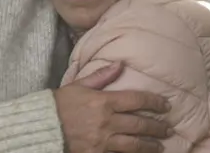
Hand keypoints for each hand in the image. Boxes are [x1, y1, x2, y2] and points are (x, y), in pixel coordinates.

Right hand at [53, 62, 171, 152]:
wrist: (41, 128)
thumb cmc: (59, 104)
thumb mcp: (78, 85)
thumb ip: (101, 76)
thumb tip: (120, 64)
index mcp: (103, 102)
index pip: (137, 100)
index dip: (154, 102)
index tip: (166, 105)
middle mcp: (106, 123)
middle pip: (140, 125)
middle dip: (157, 127)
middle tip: (168, 128)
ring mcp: (102, 142)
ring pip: (134, 145)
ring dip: (150, 145)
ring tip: (160, 146)